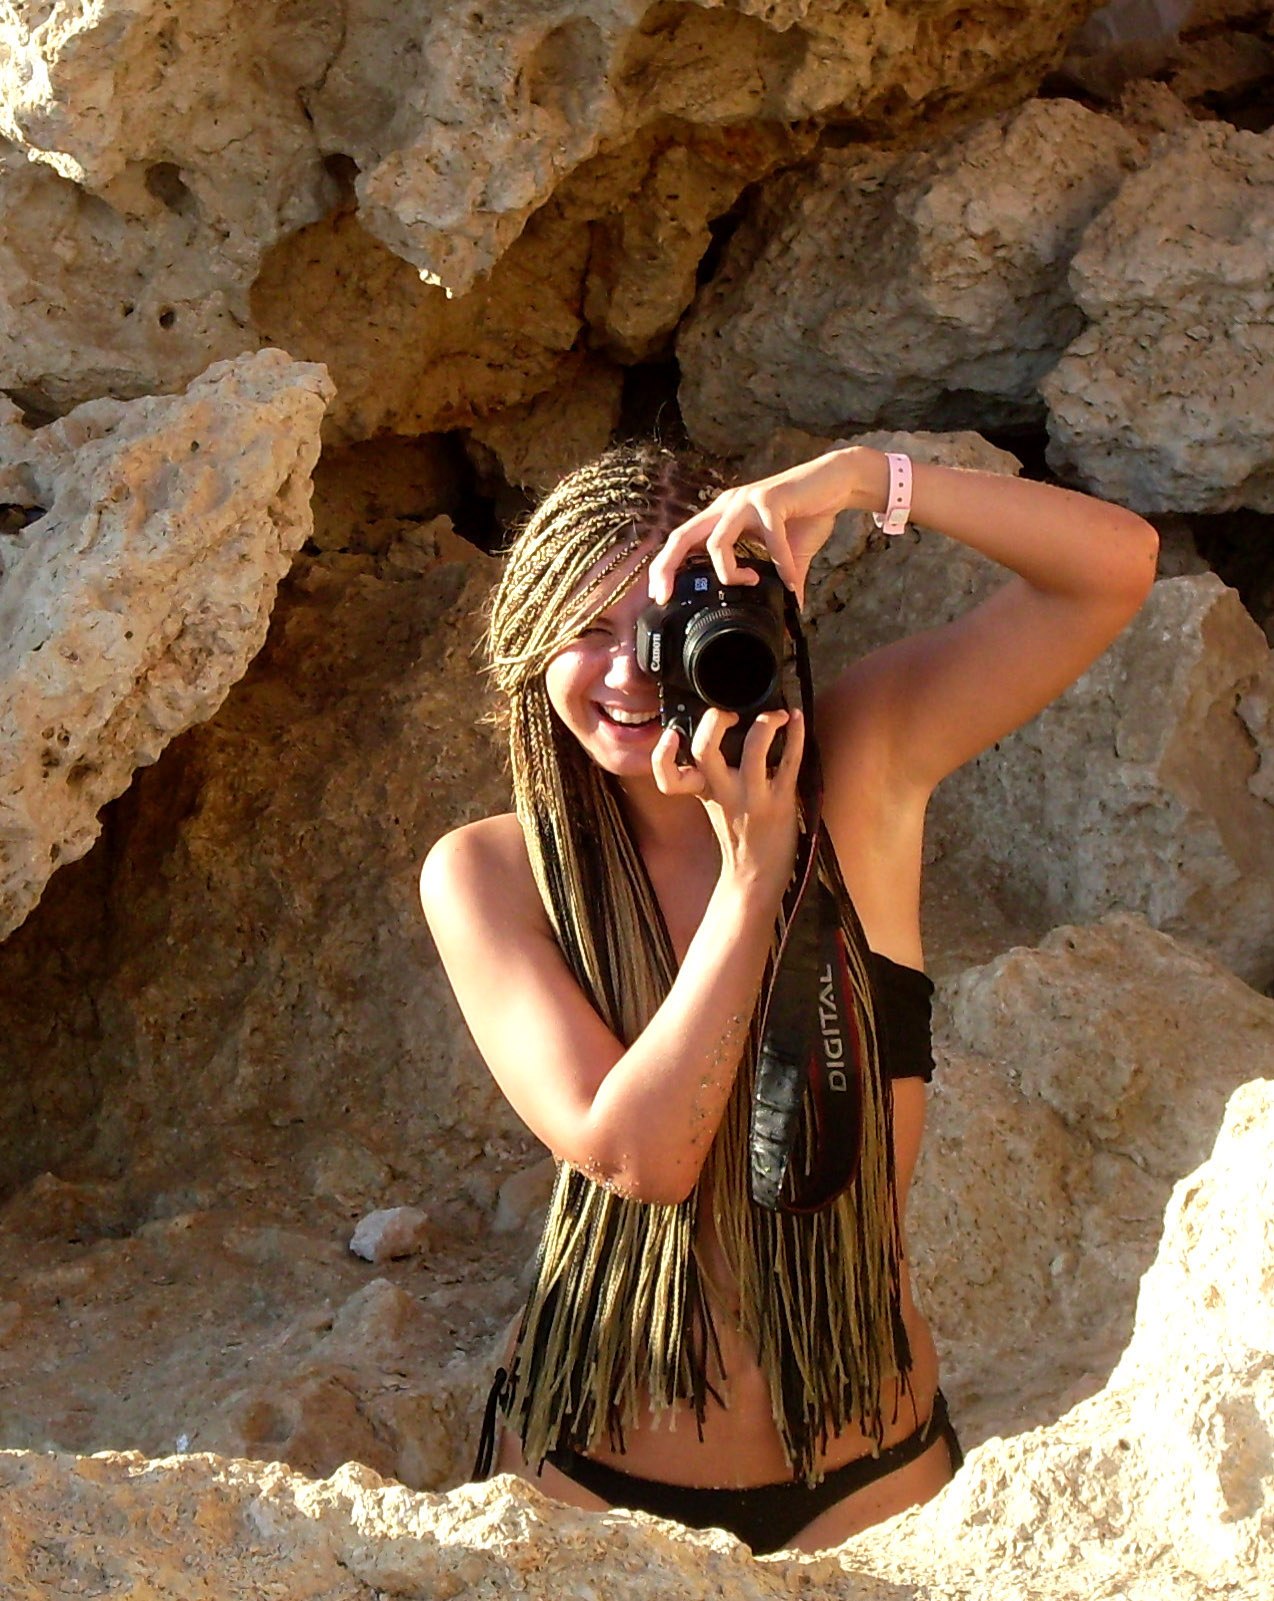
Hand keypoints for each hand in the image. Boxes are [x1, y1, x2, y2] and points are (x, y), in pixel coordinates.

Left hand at [647, 447, 882, 608]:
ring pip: (717, 540)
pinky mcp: (772, 500)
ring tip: (750, 583)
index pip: (682, 541)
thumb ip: (780, 582)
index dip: (665, 567)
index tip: (660, 596)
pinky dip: (780, 564)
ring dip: (729, 571)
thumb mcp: (788, 556)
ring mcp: (747, 501)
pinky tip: (790, 580)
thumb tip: (789, 615)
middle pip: (682, 535)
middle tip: (664, 596)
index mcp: (723, 517)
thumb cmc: (806, 515)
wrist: (835, 482)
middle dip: (667, 567)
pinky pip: (769, 539)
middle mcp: (727, 507)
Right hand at [651, 706, 805, 897]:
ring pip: (754, 749)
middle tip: (729, 713)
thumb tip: (718, 730)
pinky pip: (790, 761)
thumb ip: (709, 774)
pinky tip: (797, 718)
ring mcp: (753, 796)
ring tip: (776, 713)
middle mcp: (724, 792)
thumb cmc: (738, 834)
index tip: (671, 735)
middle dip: (714, 721)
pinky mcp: (782, 800)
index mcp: (703, 791)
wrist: (756, 875)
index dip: (662, 754)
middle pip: (705, 750)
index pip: (668, 775)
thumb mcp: (713, 804)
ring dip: (765, 723)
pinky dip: (796, 734)